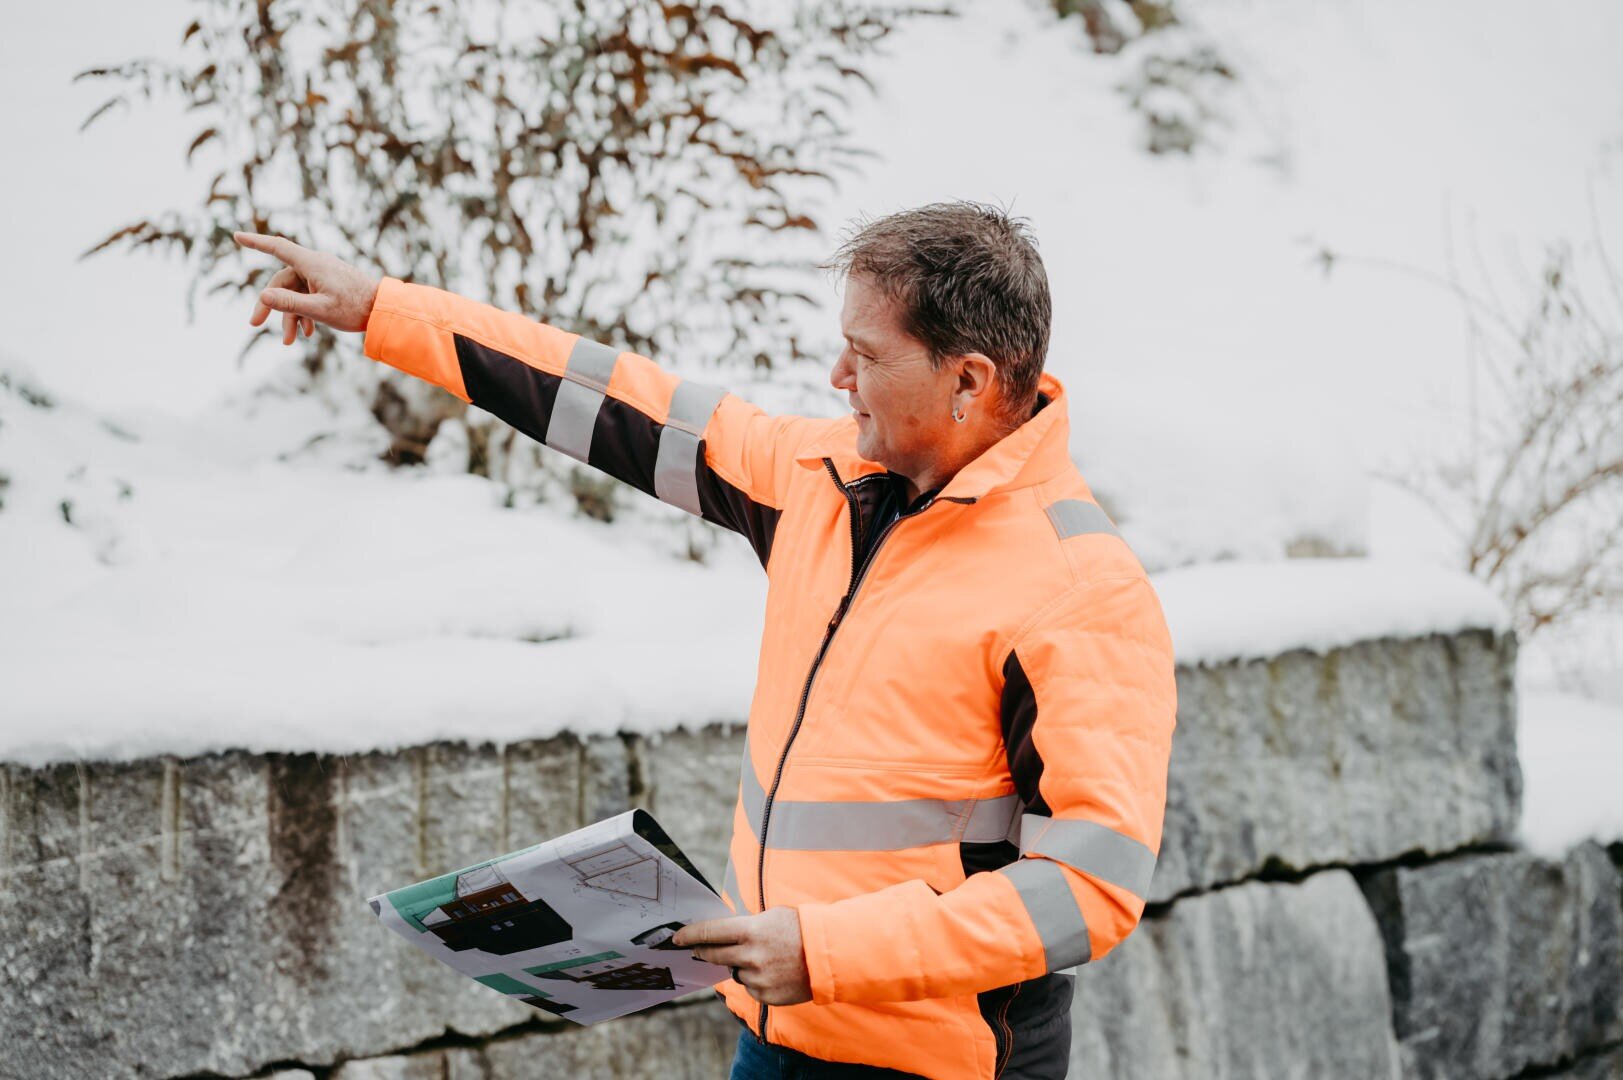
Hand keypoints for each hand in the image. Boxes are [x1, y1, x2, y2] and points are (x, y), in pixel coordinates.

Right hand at [232, 231, 382, 340]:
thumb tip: (263, 296)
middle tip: (254, 324)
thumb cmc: (355, 308)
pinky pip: (309, 296)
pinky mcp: (330, 285)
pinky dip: (304, 313)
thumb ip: (291, 304)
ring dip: (290, 316)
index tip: (236, 235)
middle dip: (270, 304)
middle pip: (281, 281)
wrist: (385, 310)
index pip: (278, 247)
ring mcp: (323, 275)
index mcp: (312, 263)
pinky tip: (307, 333)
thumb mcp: (320, 309)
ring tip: (290, 341)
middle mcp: (315, 265)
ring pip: (295, 293)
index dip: (256, 242)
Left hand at [672, 907, 812, 1005]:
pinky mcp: (766, 996)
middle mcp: (750, 956)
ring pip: (735, 972)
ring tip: (765, 957)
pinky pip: (750, 987)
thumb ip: (746, 926)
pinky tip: (774, 972)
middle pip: (714, 955)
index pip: (710, 932)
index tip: (677, 938)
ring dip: (741, 965)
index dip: (690, 935)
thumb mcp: (771, 916)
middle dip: (702, 952)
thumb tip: (723, 933)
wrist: (829, 956)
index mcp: (750, 931)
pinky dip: (756, 980)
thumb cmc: (800, 929)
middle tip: (697, 950)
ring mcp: (758, 978)